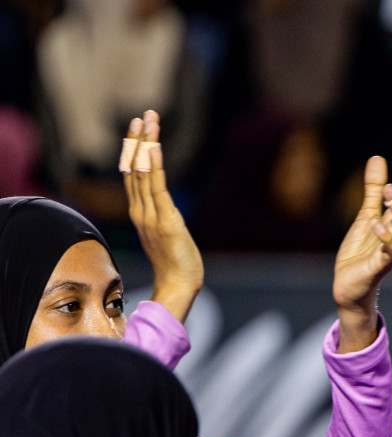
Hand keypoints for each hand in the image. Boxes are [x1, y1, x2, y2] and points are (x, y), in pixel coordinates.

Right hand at [124, 111, 202, 322]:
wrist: (178, 286)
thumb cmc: (177, 264)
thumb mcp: (168, 235)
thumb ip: (163, 219)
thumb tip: (167, 210)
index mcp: (140, 213)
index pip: (133, 175)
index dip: (134, 151)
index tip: (138, 129)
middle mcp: (141, 211)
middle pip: (135, 168)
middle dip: (138, 140)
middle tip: (143, 115)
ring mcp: (150, 215)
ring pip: (143, 173)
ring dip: (146, 145)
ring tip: (148, 121)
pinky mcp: (165, 221)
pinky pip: (157, 189)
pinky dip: (154, 167)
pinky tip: (153, 148)